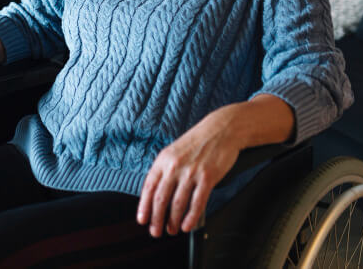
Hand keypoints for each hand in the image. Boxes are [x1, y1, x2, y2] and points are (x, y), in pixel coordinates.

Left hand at [136, 115, 239, 237]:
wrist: (220, 130)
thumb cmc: (197, 142)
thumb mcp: (174, 152)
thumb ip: (165, 170)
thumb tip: (156, 192)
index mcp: (163, 160)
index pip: (148, 187)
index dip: (143, 206)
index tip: (142, 220)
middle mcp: (174, 166)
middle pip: (160, 199)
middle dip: (156, 219)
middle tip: (155, 232)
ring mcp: (191, 172)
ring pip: (177, 203)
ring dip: (173, 221)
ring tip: (172, 230)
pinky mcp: (207, 177)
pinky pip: (197, 202)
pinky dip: (191, 217)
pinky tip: (187, 226)